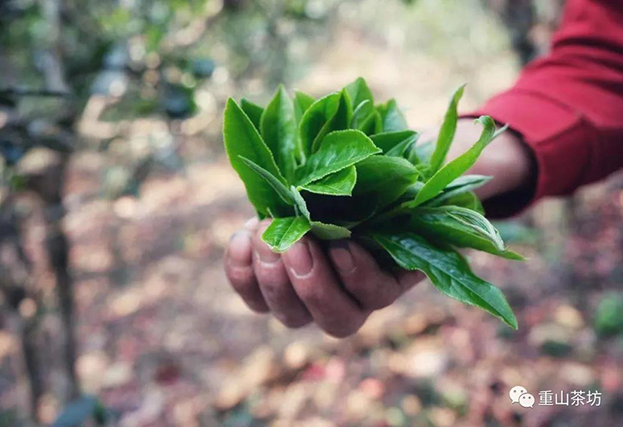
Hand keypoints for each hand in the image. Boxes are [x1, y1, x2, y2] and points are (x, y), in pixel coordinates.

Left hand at [224, 119, 534, 337]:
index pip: (373, 295)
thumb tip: (429, 173)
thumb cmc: (384, 161)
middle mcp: (350, 289)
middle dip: (311, 285)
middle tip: (295, 243)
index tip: (347, 244)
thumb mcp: (404, 161)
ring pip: (289, 314)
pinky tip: (242, 236)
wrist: (348, 160)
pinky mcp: (274, 271)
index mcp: (387, 269)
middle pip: (334, 320)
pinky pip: (251, 292)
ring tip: (262, 235)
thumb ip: (413, 174)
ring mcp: (308, 285)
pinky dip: (240, 271)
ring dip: (272, 279)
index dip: (358, 277)